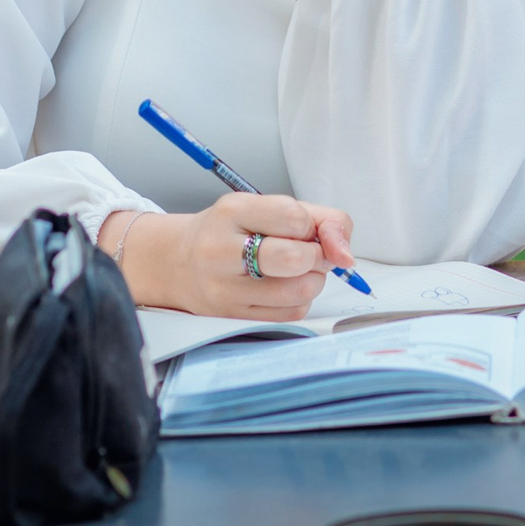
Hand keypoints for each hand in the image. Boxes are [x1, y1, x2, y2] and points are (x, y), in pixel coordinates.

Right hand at [103, 193, 356, 319]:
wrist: (178, 262)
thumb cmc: (232, 231)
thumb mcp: (267, 208)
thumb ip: (321, 219)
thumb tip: (346, 256)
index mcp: (231, 212)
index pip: (292, 216)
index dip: (310, 225)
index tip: (303, 228)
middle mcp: (220, 250)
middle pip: (294, 258)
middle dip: (315, 256)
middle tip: (308, 253)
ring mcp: (224, 289)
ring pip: (297, 291)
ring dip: (312, 281)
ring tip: (298, 271)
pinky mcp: (232, 317)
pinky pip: (290, 314)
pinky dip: (299, 300)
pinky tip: (284, 288)